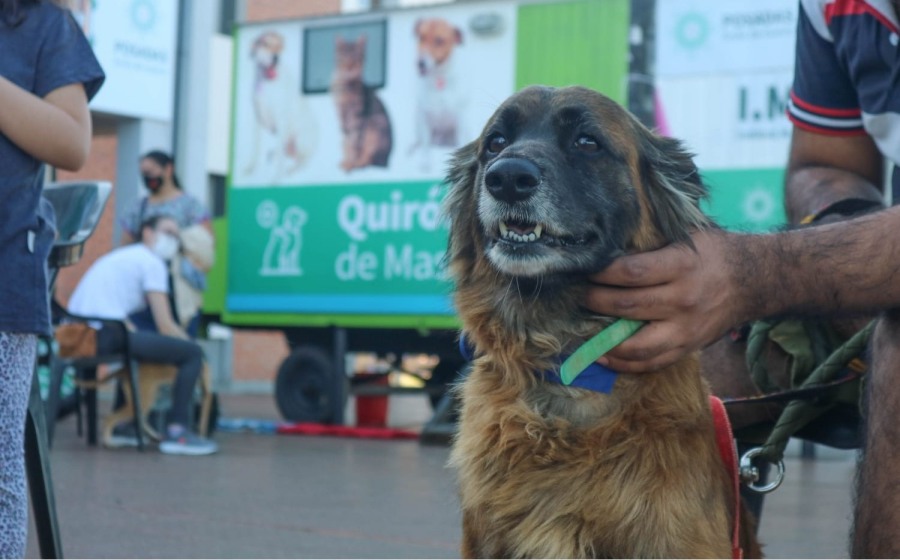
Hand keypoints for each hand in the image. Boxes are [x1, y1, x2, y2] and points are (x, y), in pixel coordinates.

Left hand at [585, 228, 742, 371]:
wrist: (754, 280)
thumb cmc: (713, 252)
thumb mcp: (687, 236)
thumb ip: (652, 243)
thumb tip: (606, 245)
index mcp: (682, 266)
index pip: (631, 272)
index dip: (601, 273)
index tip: (583, 269)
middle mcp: (683, 300)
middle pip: (627, 307)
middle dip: (594, 302)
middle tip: (576, 295)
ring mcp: (686, 329)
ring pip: (636, 344)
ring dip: (603, 340)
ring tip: (582, 330)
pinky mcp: (689, 348)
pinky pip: (651, 363)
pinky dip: (624, 364)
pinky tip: (603, 356)